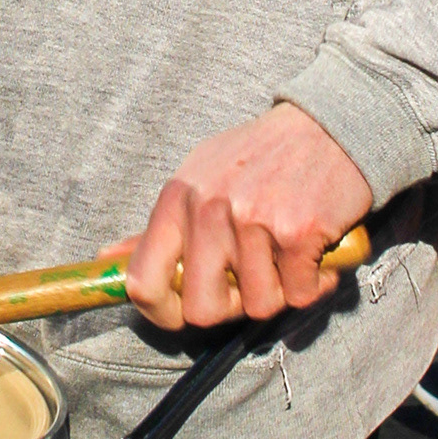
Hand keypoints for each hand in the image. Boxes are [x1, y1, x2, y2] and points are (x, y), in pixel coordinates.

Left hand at [124, 103, 375, 331]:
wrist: (331, 125)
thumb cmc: (262, 158)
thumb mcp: (202, 178)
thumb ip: (162, 227)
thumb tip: (107, 258)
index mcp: (178, 197)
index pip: (142, 281)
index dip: (161, 313)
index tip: (182, 312)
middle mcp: (209, 209)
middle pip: (203, 310)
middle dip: (232, 305)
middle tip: (253, 277)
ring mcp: (254, 220)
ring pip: (258, 306)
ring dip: (279, 290)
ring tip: (288, 254)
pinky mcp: (298, 231)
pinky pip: (300, 295)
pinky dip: (314, 283)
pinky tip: (315, 251)